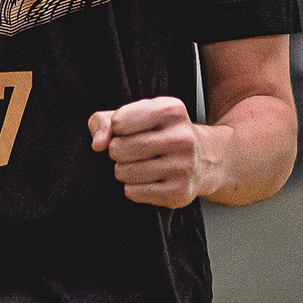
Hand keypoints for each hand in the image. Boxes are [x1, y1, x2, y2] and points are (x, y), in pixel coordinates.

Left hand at [88, 96, 210, 208]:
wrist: (204, 159)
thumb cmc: (158, 133)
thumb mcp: (134, 115)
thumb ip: (104, 121)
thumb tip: (97, 145)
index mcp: (171, 110)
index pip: (118, 122)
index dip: (115, 129)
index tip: (127, 130)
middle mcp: (182, 138)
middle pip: (119, 149)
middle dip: (116, 152)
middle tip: (128, 151)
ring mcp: (183, 167)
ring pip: (124, 172)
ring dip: (122, 171)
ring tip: (138, 165)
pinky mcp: (179, 192)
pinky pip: (132, 192)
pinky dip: (131, 188)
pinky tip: (147, 180)